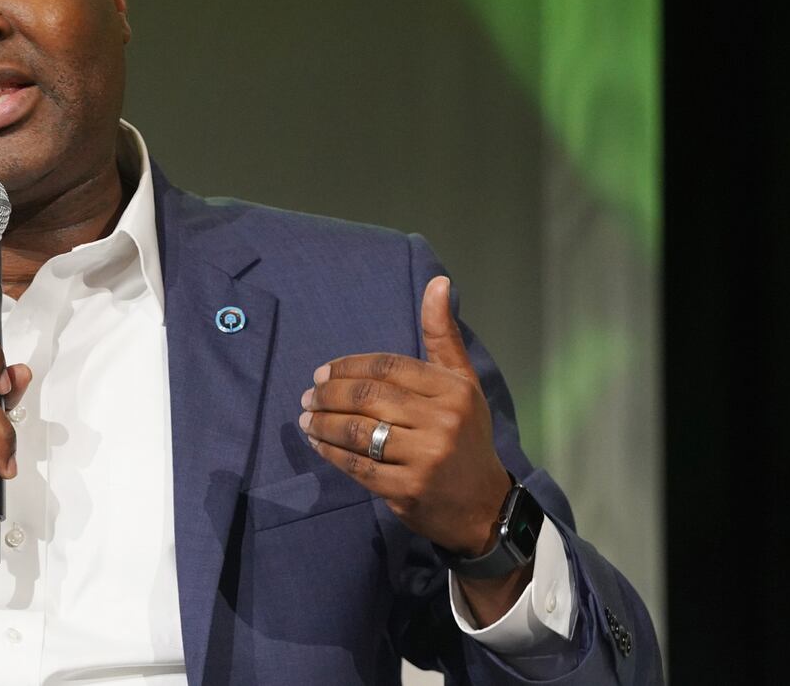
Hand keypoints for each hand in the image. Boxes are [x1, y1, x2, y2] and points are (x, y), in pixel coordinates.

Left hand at [299, 276, 526, 620]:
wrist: (483, 506)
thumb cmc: (466, 437)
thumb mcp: (463, 383)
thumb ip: (443, 335)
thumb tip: (438, 282)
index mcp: (452, 390)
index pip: (387, 367)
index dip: (348, 367)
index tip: (322, 373)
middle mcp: (441, 421)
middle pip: (368, 397)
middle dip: (329, 394)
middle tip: (308, 396)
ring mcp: (424, 457)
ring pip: (358, 431)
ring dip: (322, 423)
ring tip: (306, 418)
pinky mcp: (407, 489)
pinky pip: (357, 465)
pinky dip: (330, 452)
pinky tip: (318, 443)